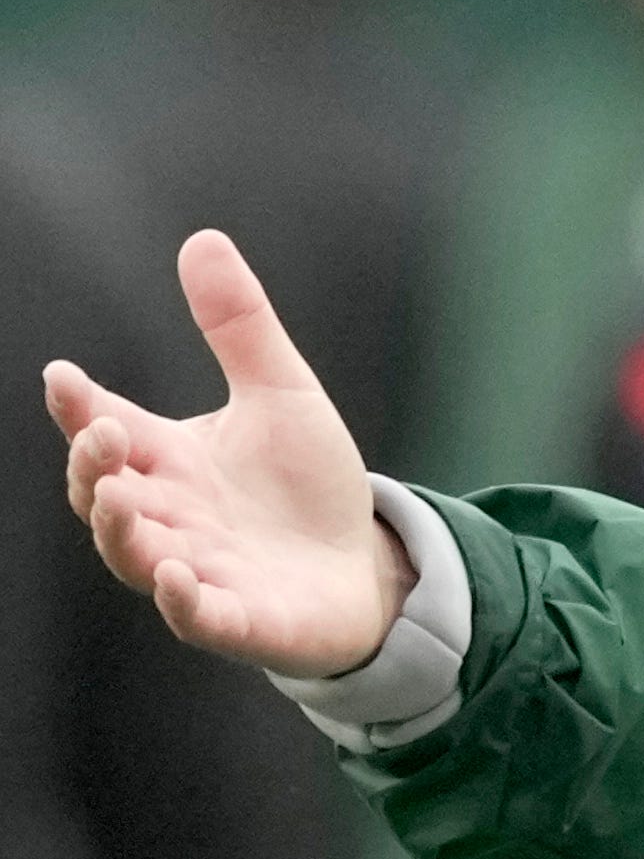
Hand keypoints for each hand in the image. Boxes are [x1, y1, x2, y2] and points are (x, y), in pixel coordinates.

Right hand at [42, 230, 408, 674]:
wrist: (365, 567)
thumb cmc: (309, 487)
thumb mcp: (282, 395)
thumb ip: (240, 329)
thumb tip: (203, 239)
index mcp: (168, 459)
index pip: (102, 426)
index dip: (78, 406)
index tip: (64, 378)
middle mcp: (169, 514)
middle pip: (100, 492)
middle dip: (91, 464)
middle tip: (104, 436)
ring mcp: (197, 569)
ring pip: (130, 554)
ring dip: (118, 529)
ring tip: (118, 497)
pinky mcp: (238, 619)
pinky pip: (194, 616)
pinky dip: (181, 599)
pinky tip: (179, 575)